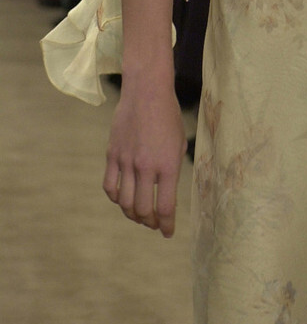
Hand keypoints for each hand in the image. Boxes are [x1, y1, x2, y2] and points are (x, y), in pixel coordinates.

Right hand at [103, 76, 185, 237]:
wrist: (146, 91)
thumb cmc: (168, 115)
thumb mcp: (179, 143)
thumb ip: (172, 169)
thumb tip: (167, 192)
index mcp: (168, 164)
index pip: (165, 206)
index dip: (166, 225)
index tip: (168, 233)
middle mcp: (146, 166)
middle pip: (142, 210)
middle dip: (149, 223)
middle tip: (154, 224)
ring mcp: (126, 161)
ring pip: (124, 202)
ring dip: (132, 215)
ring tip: (139, 216)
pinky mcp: (112, 155)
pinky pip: (110, 186)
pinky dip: (115, 199)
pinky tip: (122, 199)